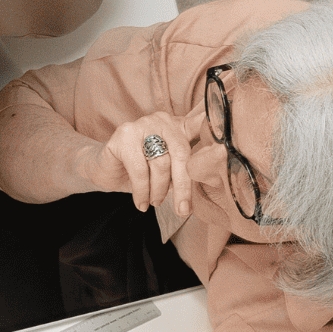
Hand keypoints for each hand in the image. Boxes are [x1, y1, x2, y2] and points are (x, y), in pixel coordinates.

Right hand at [82, 110, 203, 215]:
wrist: (105, 170)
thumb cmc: (142, 171)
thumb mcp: (167, 170)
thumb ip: (184, 170)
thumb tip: (206, 185)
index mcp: (177, 126)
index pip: (200, 125)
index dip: (214, 127)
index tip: (227, 140)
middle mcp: (162, 121)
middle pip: (181, 154)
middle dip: (183, 186)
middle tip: (183, 210)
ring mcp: (141, 125)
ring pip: (161, 164)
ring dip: (158, 191)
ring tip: (154, 202)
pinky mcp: (123, 136)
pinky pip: (140, 170)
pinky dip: (142, 192)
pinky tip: (141, 203)